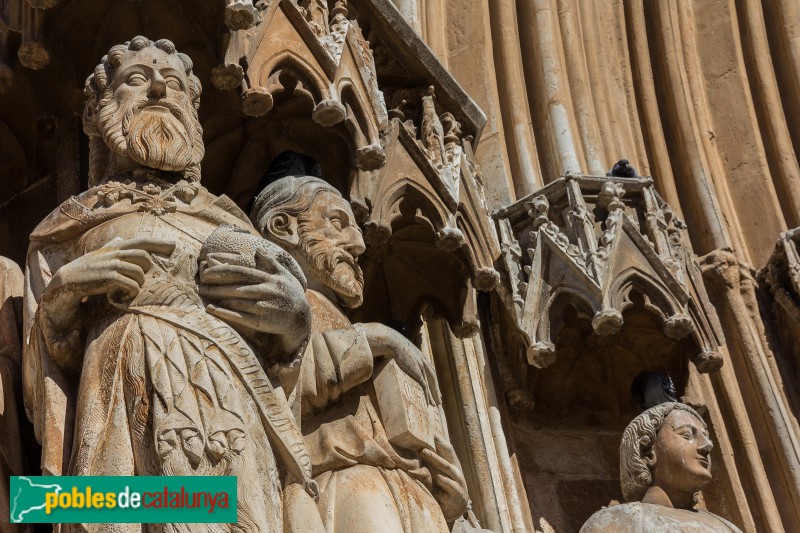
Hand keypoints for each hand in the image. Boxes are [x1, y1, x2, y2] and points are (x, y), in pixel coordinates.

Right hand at [41, 237, 174, 331]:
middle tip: (144, 277)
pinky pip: (131, 285)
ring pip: (139, 273)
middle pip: (144, 256)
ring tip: (132, 288)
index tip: (173, 246)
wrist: (68, 280)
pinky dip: (133, 291)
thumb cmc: (86, 267)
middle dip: (149, 267)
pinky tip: (126, 294)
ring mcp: (112, 265)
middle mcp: (115, 254)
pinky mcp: (110, 278)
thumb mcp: (99, 253)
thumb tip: (118, 238)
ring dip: (140, 282)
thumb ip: (110, 246)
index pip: (141, 241)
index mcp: (115, 248)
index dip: (158, 243)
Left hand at [198, 253, 310, 355]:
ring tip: (203, 293)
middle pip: (236, 286)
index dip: (223, 270)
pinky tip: (211, 308)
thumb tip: (257, 250)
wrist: (301, 319)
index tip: (207, 270)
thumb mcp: (285, 276)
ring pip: (236, 300)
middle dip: (216, 284)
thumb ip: (270, 262)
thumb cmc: (291, 295)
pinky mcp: (261, 321)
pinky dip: (224, 312)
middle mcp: (266, 290)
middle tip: (200, 283)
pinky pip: (239, 316)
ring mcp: (263, 306)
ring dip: (217, 296)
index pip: (242, 272)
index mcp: (269, 279)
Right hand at [359, 322, 440, 404]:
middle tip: (439, 398)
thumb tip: (387, 355)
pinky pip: (424, 385)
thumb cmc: (390, 342)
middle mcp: (422, 360)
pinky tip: (428, 402)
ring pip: (431, 383)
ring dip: (434, 394)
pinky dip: (427, 394)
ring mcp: (420, 365)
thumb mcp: (397, 347)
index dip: (432, 378)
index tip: (434, 386)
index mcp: (419, 354)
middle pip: (432, 377)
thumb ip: (397, 352)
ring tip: (436, 404)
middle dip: (436, 388)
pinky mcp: (416, 371)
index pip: (429, 368)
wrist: (391, 341)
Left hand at [420, 436, 468, 521]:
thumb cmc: (450, 482)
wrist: (457, 505)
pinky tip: (434, 492)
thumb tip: (435, 435)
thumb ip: (441, 453)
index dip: (443, 444)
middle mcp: (456, 476)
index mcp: (454, 465)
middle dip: (434, 458)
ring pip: (445, 480)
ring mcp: (454, 488)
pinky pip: (442, 496)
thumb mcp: (447, 467)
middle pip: (445, 465)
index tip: (434, 436)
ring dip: (437, 476)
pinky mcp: (449, 501)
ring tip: (429, 470)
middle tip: (423, 450)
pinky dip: (437, 493)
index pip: (450, 452)